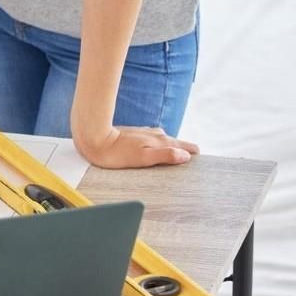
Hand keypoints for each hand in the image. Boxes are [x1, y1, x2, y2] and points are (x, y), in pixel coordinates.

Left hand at [76, 125, 198, 168]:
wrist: (94, 138)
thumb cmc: (116, 153)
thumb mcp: (143, 158)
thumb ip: (165, 155)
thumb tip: (186, 155)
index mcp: (161, 140)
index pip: (185, 147)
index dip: (193, 154)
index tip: (201, 162)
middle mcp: (156, 134)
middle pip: (177, 143)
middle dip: (186, 151)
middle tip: (195, 160)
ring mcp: (146, 134)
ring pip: (166, 141)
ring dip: (173, 148)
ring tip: (180, 158)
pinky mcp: (137, 135)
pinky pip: (155, 141)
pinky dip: (161, 147)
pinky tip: (158, 151)